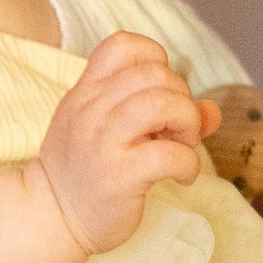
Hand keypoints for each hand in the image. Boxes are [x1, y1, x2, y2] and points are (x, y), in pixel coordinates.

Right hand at [35, 34, 219, 254]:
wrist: (50, 218)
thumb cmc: (84, 172)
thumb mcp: (110, 132)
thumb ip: (158, 114)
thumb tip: (212, 112)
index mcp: (85, 91)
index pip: (122, 45)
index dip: (155, 59)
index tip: (160, 91)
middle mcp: (91, 108)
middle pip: (155, 74)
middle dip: (181, 99)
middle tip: (177, 130)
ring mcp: (103, 140)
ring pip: (163, 104)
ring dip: (187, 124)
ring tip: (182, 147)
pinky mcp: (119, 175)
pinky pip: (171, 154)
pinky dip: (189, 164)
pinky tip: (182, 176)